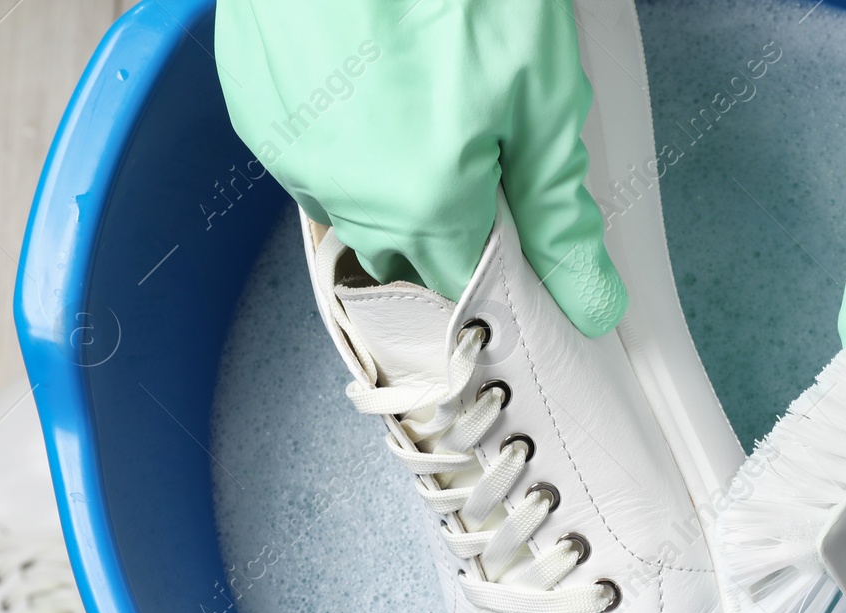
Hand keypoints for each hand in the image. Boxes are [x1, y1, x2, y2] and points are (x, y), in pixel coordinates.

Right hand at [215, 0, 625, 336]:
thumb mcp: (539, 97)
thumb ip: (560, 215)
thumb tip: (593, 307)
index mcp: (419, 210)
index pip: (468, 294)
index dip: (504, 267)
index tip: (523, 228)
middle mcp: (341, 197)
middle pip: (409, 253)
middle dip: (451, 218)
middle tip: (483, 138)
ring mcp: (286, 150)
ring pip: (355, 204)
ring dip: (393, 176)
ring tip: (426, 93)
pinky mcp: (253, 103)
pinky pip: (311, 154)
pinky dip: (345, 133)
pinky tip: (373, 73)